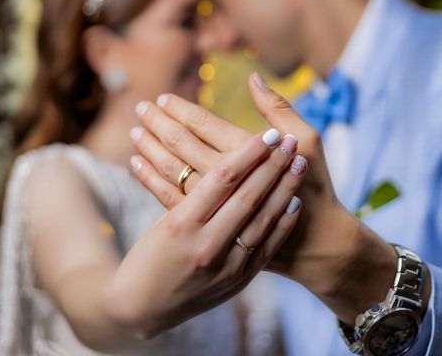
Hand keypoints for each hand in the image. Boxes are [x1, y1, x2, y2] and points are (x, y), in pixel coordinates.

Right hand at [104, 128, 305, 338]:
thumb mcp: (160, 222)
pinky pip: (266, 248)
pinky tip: (295, 202)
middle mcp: (205, 245)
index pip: (223, 179)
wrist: (141, 309)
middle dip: (272, 165)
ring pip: (262, 220)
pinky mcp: (237, 282)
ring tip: (299, 163)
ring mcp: (224, 267)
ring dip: (284, 189)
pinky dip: (282, 224)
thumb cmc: (147, 257)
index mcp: (181, 223)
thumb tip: (221, 159)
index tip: (269, 133)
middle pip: (248, 197)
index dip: (250, 153)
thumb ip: (191, 196)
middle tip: (291, 141)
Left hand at [131, 73, 399, 323]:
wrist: (315, 244)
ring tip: (135, 132)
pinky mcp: (208, 225)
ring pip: (171, 171)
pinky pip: (170, 199)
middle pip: (181, 145)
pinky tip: (137, 166)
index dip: (180, 109)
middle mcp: (226, 180)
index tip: (163, 97)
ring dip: (150, 148)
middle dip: (159, 123)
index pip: (204, 124)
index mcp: (249, 154)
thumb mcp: (310, 142)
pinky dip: (151, 180)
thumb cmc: (315, 186)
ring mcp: (214, 205)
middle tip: (141, 107)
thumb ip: (280, 109)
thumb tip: (253, 78)